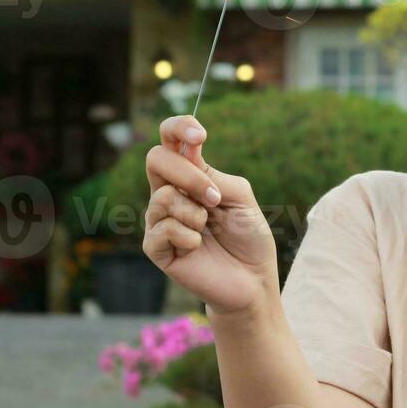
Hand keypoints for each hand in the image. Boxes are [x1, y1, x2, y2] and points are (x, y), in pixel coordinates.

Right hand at [143, 115, 278, 316]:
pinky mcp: (155, 247)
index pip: (171, 139)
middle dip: (188, 175)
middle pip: (156, 159)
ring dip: (195, 213)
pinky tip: (198, 247)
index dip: (178, 127)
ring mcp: (159, 219)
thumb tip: (188, 162)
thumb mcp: (240, 197)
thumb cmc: (248, 236)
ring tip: (208, 229)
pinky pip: (161, 229)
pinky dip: (188, 236)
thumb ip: (214, 176)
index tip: (199, 135)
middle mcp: (171, 192)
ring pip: (162, 197)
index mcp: (192, 175)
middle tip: (215, 198)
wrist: (252, 279)